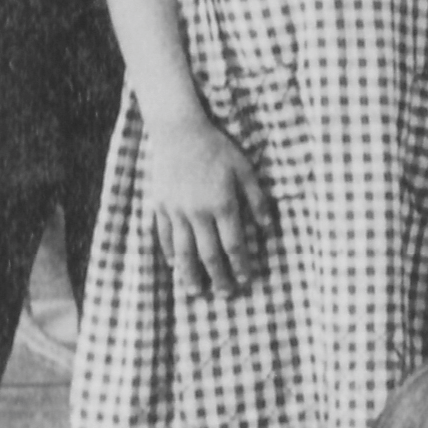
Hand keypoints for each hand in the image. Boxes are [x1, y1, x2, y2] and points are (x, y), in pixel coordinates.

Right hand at [143, 108, 270, 297]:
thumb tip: (269, 226)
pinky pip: (162, 235)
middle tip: (225, 296)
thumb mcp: (246, 169)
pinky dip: (169, 252)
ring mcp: (175, 211)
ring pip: (183, 250)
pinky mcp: (158, 205)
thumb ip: (257, 199)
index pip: (234, 244)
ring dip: (190, 274)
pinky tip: (174, 265)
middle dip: (218, 277)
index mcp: (223, 205)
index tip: (247, 280)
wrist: (179, 132)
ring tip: (195, 292)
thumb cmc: (218, 148)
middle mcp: (198, 213)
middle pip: (208, 254)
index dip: (241, 264)